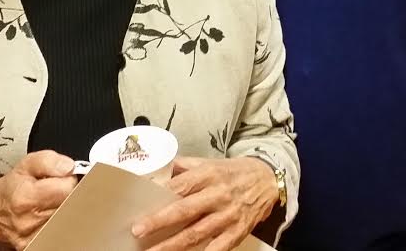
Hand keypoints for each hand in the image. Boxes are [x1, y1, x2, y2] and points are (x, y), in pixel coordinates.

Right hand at [0, 150, 77, 249]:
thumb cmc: (10, 188)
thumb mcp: (26, 165)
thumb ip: (49, 161)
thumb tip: (69, 167)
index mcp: (26, 197)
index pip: (67, 188)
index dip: (69, 180)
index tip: (64, 178)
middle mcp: (29, 220)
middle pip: (70, 205)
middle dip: (68, 195)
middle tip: (58, 190)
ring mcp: (32, 236)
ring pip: (66, 219)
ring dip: (64, 208)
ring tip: (51, 202)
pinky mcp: (33, 245)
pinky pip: (59, 231)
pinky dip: (59, 221)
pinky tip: (49, 215)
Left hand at [133, 157, 277, 250]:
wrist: (267, 180)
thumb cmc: (233, 172)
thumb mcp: (209, 162)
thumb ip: (183, 167)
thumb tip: (155, 172)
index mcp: (208, 175)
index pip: (181, 185)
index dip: (160, 194)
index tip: (140, 202)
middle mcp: (217, 195)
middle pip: (185, 210)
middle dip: (160, 221)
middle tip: (138, 230)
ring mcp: (228, 216)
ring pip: (197, 233)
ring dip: (173, 245)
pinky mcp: (237, 232)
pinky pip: (218, 248)